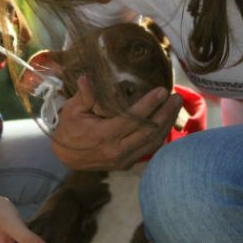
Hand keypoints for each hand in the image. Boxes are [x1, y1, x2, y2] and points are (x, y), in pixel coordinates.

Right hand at [52, 76, 182, 170]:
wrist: (64, 157)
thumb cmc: (68, 129)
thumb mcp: (72, 110)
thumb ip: (84, 96)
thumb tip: (86, 78)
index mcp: (103, 135)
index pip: (133, 119)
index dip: (149, 104)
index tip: (162, 91)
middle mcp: (117, 150)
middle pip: (149, 131)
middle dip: (166, 113)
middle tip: (177, 97)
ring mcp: (123, 160)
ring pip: (153, 143)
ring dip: (167, 124)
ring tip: (176, 107)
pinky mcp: (126, 164)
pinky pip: (149, 150)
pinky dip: (160, 136)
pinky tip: (167, 122)